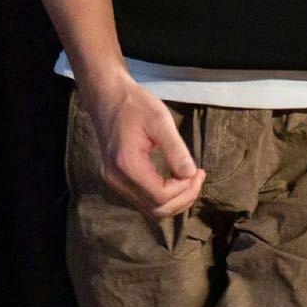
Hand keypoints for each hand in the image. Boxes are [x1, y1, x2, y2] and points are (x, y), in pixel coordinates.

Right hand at [79, 77, 205, 218]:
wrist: (107, 97)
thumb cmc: (135, 104)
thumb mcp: (160, 119)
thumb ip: (176, 149)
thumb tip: (190, 174)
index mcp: (127, 164)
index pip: (160, 196)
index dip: (184, 189)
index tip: (198, 171)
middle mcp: (117, 180)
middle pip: (155, 209)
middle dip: (182, 198)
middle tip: (198, 177)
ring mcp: (114, 182)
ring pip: (149, 209)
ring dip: (173, 200)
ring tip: (190, 180)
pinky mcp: (117, 180)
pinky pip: (143, 200)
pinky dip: (162, 197)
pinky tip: (175, 181)